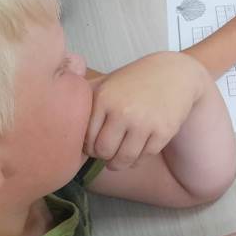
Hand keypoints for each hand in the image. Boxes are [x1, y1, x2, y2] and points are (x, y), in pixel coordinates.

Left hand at [84, 52, 205, 168]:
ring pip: (124, 160)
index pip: (86, 139)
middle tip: (108, 153)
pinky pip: (144, 157)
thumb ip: (85, 98)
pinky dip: (138, 158)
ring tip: (119, 158)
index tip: (95, 145)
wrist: (176, 73)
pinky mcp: (164, 131)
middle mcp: (123, 111)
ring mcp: (145, 122)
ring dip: (120, 163)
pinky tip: (137, 149)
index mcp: (104, 98)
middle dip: (104, 156)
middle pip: (103, 152)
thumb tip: (59, 119)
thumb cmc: (137, 80)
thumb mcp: (109, 82)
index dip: (89, 147)